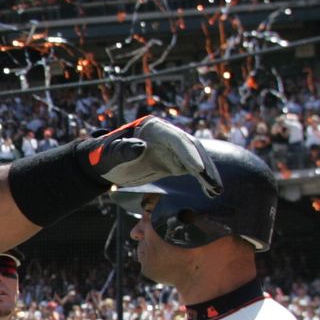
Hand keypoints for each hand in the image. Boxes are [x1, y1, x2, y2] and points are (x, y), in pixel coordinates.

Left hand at [79, 116, 221, 195]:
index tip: (198, 169)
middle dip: (204, 165)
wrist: (103, 165)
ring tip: (216, 190)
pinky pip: (192, 170)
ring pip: (195, 159)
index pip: (176, 139)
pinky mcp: (173, 163)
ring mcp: (172, 149)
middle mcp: (167, 136)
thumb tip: (141, 148)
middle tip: (213, 183)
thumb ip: (124, 150)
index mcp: (153, 128)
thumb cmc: (104, 157)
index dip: (188, 153)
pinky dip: (202, 180)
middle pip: (191, 148)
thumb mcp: (110, 155)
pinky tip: (211, 191)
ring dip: (207, 174)